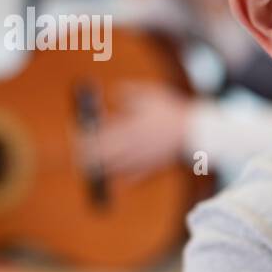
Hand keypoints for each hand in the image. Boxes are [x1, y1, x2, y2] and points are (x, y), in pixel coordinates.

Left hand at [77, 82, 191, 180]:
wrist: (196, 132)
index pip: (99, 135)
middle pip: (102, 157)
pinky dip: (122, 178)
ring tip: (89, 167)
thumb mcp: (149, 95)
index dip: (84, 137)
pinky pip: (133, 178)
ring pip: (115, 169)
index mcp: (131, 128)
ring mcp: (142, 160)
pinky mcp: (152, 168)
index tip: (75, 134)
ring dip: (100, 169)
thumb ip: (127, 93)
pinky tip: (116, 177)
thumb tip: (111, 92)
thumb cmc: (172, 111)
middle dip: (86, 157)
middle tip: (75, 155)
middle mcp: (133, 147)